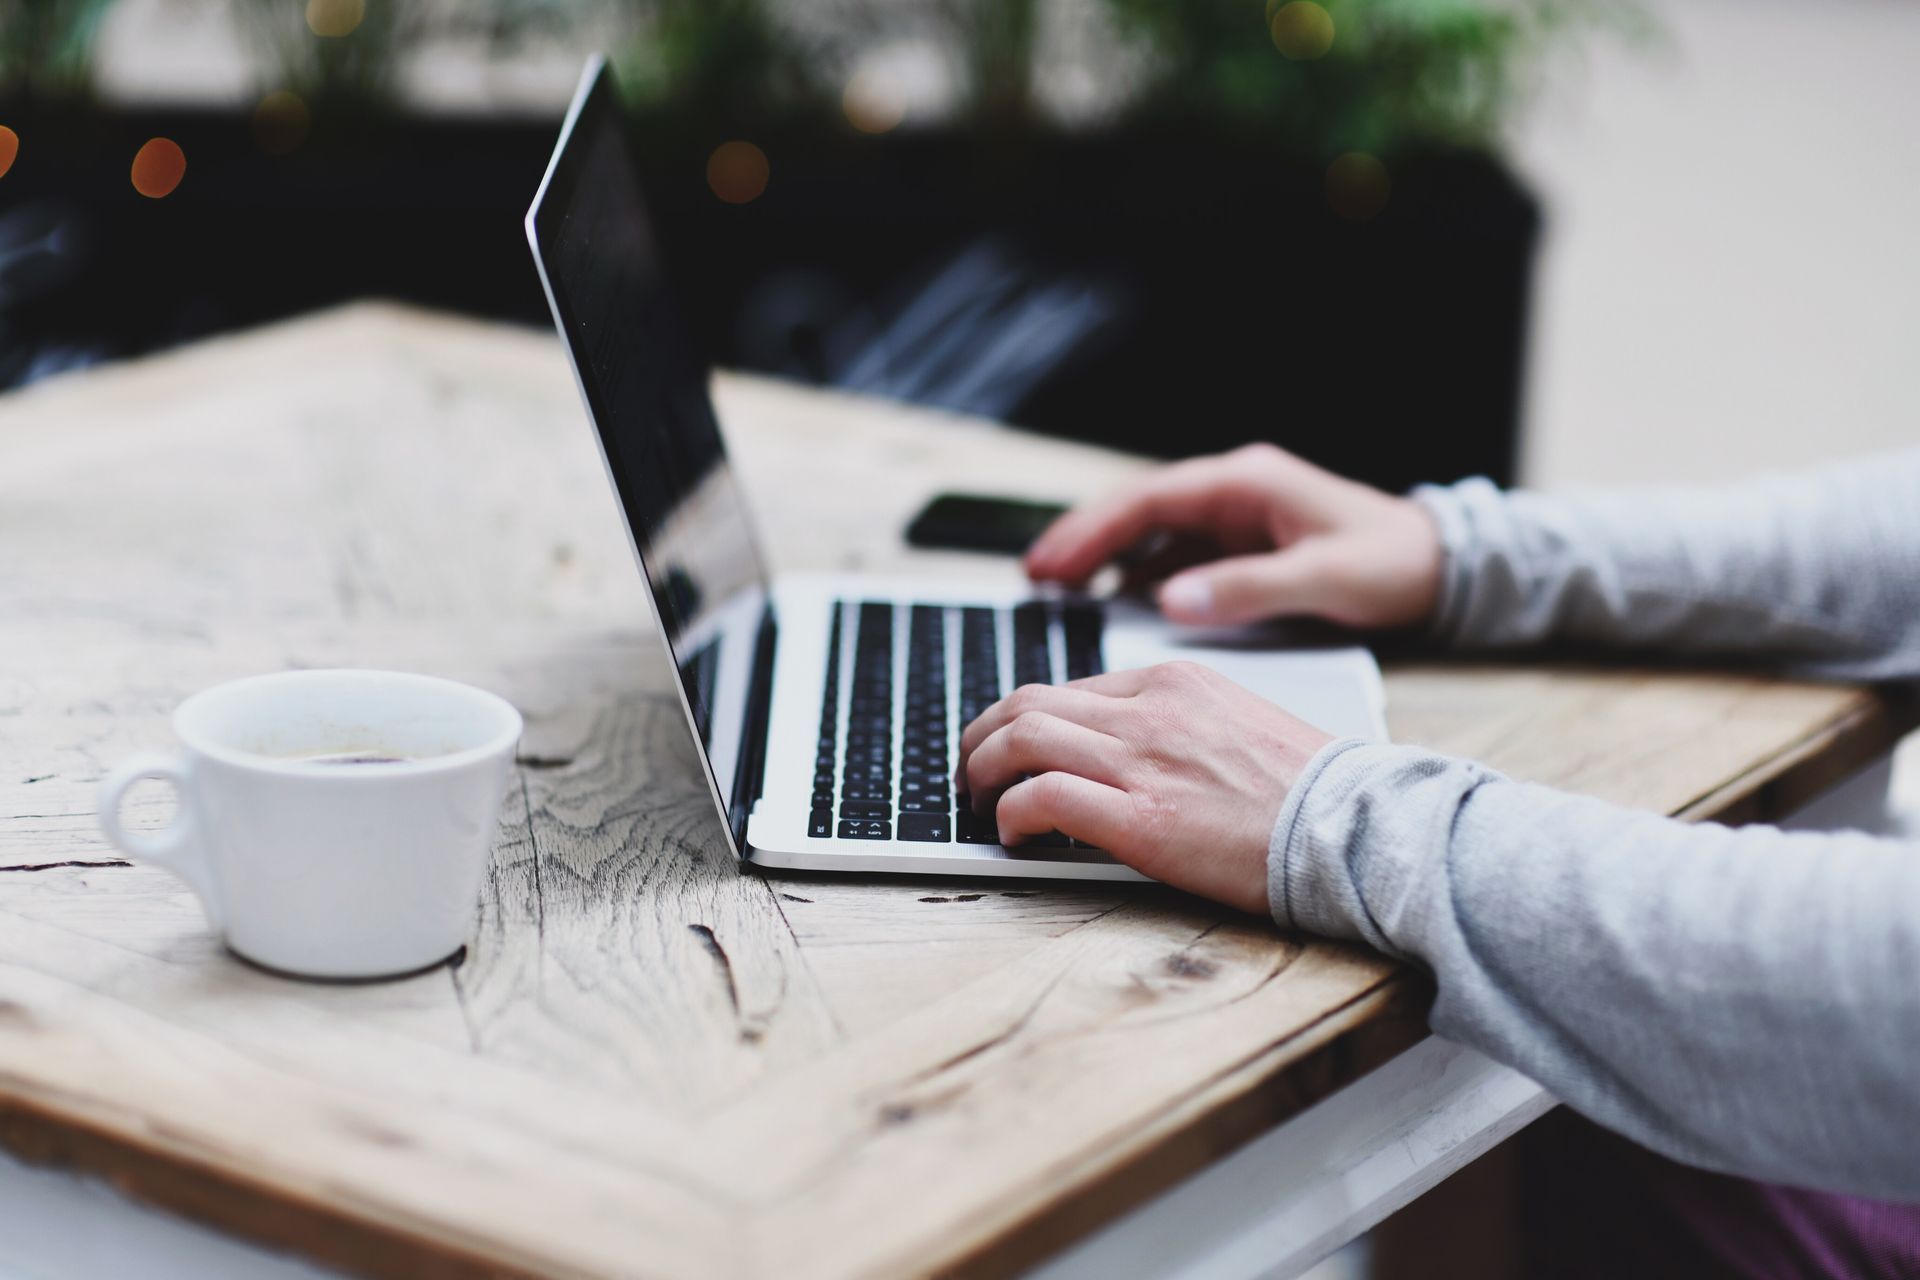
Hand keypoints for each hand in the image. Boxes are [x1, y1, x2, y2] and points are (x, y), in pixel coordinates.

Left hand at [956, 662, 1333, 913]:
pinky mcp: (1141, 820)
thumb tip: (1124, 751)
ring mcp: (1143, 762)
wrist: (1357, 827)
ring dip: (983, 774)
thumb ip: (1177, 723)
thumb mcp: (1238, 722)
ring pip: (1021, 740)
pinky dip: (1011, 816)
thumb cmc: (1309, 790)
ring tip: (980, 805)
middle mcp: (1150, 710)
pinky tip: (1014, 837)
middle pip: (1026, 703)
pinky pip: (1042, 799)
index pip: (1069, 687)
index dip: (1025, 722)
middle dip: (983, 739)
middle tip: (972, 774)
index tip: (1014, 752)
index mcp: (1173, 680)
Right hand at [1024, 443, 1443, 629]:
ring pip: (1149, 532)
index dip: (1095, 528)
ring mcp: (1234, 521)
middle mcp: (1233, 494)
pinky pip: (1172, 556)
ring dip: (1103, 556)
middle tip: (1034, 575)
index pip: (1151, 498)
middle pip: (1138, 509)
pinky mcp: (1239, 549)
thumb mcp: (1323, 577)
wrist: (1441, 569)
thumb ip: (1247, 588)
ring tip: (1054, 588)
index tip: (1054, 560)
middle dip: (1083, 538)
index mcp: (1246, 484)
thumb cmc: (1392, 564)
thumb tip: (1170, 598)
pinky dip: (1136, 574)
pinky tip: (1109, 600)